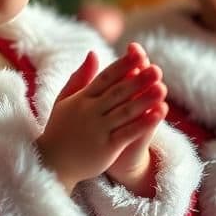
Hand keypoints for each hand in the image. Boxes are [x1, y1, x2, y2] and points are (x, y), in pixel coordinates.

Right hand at [36, 44, 169, 193]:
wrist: (52, 163)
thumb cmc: (59, 129)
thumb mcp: (65, 100)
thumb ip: (80, 77)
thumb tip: (93, 52)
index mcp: (82, 98)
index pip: (105, 77)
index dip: (123, 65)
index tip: (139, 53)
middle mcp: (90, 112)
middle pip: (118, 92)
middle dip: (138, 80)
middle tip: (157, 69)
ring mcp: (98, 130)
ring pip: (125, 112)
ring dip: (145, 100)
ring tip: (162, 89)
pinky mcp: (106, 148)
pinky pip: (127, 134)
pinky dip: (143, 124)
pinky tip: (158, 115)